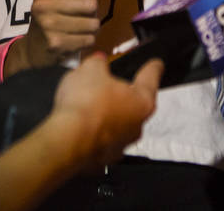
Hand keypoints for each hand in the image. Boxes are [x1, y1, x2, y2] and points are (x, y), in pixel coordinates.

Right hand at [6, 0, 99, 72]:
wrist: (33, 48)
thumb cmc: (51, 18)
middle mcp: (43, 6)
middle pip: (91, 3)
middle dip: (92, 11)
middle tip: (82, 15)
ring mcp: (49, 26)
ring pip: (93, 23)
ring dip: (90, 28)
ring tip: (79, 28)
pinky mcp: (56, 44)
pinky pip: (89, 39)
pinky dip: (86, 41)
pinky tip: (76, 40)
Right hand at [46, 53, 162, 171]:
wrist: (66, 141)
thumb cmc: (85, 106)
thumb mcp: (90, 69)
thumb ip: (98, 63)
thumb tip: (97, 62)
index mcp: (142, 101)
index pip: (151, 79)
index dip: (153, 68)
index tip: (156, 64)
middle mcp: (136, 126)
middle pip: (134, 105)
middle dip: (121, 95)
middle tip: (106, 85)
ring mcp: (120, 146)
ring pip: (117, 125)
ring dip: (106, 116)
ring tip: (87, 106)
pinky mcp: (101, 160)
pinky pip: (99, 142)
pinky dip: (91, 133)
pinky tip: (78, 125)